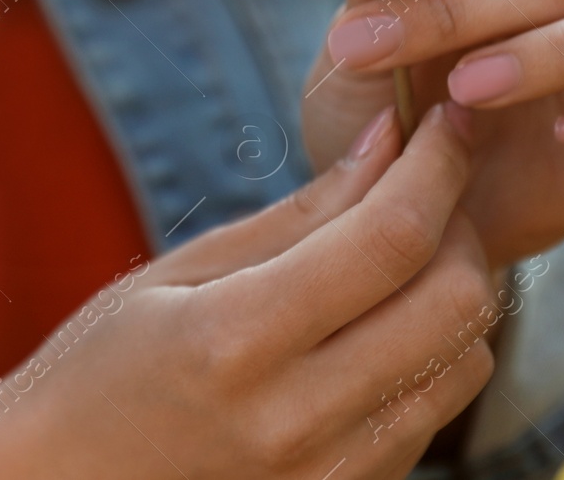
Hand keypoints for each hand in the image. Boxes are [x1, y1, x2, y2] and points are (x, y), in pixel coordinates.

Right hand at [0, 107, 500, 479]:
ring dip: (456, 292)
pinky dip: (429, 354)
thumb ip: (298, 215)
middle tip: (431, 181)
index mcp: (232, 342)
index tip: (446, 120)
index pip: (388, 240)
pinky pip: (432, 417)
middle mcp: (293, 421)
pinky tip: (379, 324)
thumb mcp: (178, 274)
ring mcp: (326, 476)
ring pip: (464, 364)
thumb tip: (389, 138)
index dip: (436, 167)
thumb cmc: (99, 371)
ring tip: (405, 253)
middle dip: (461, 223)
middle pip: (453, 304)